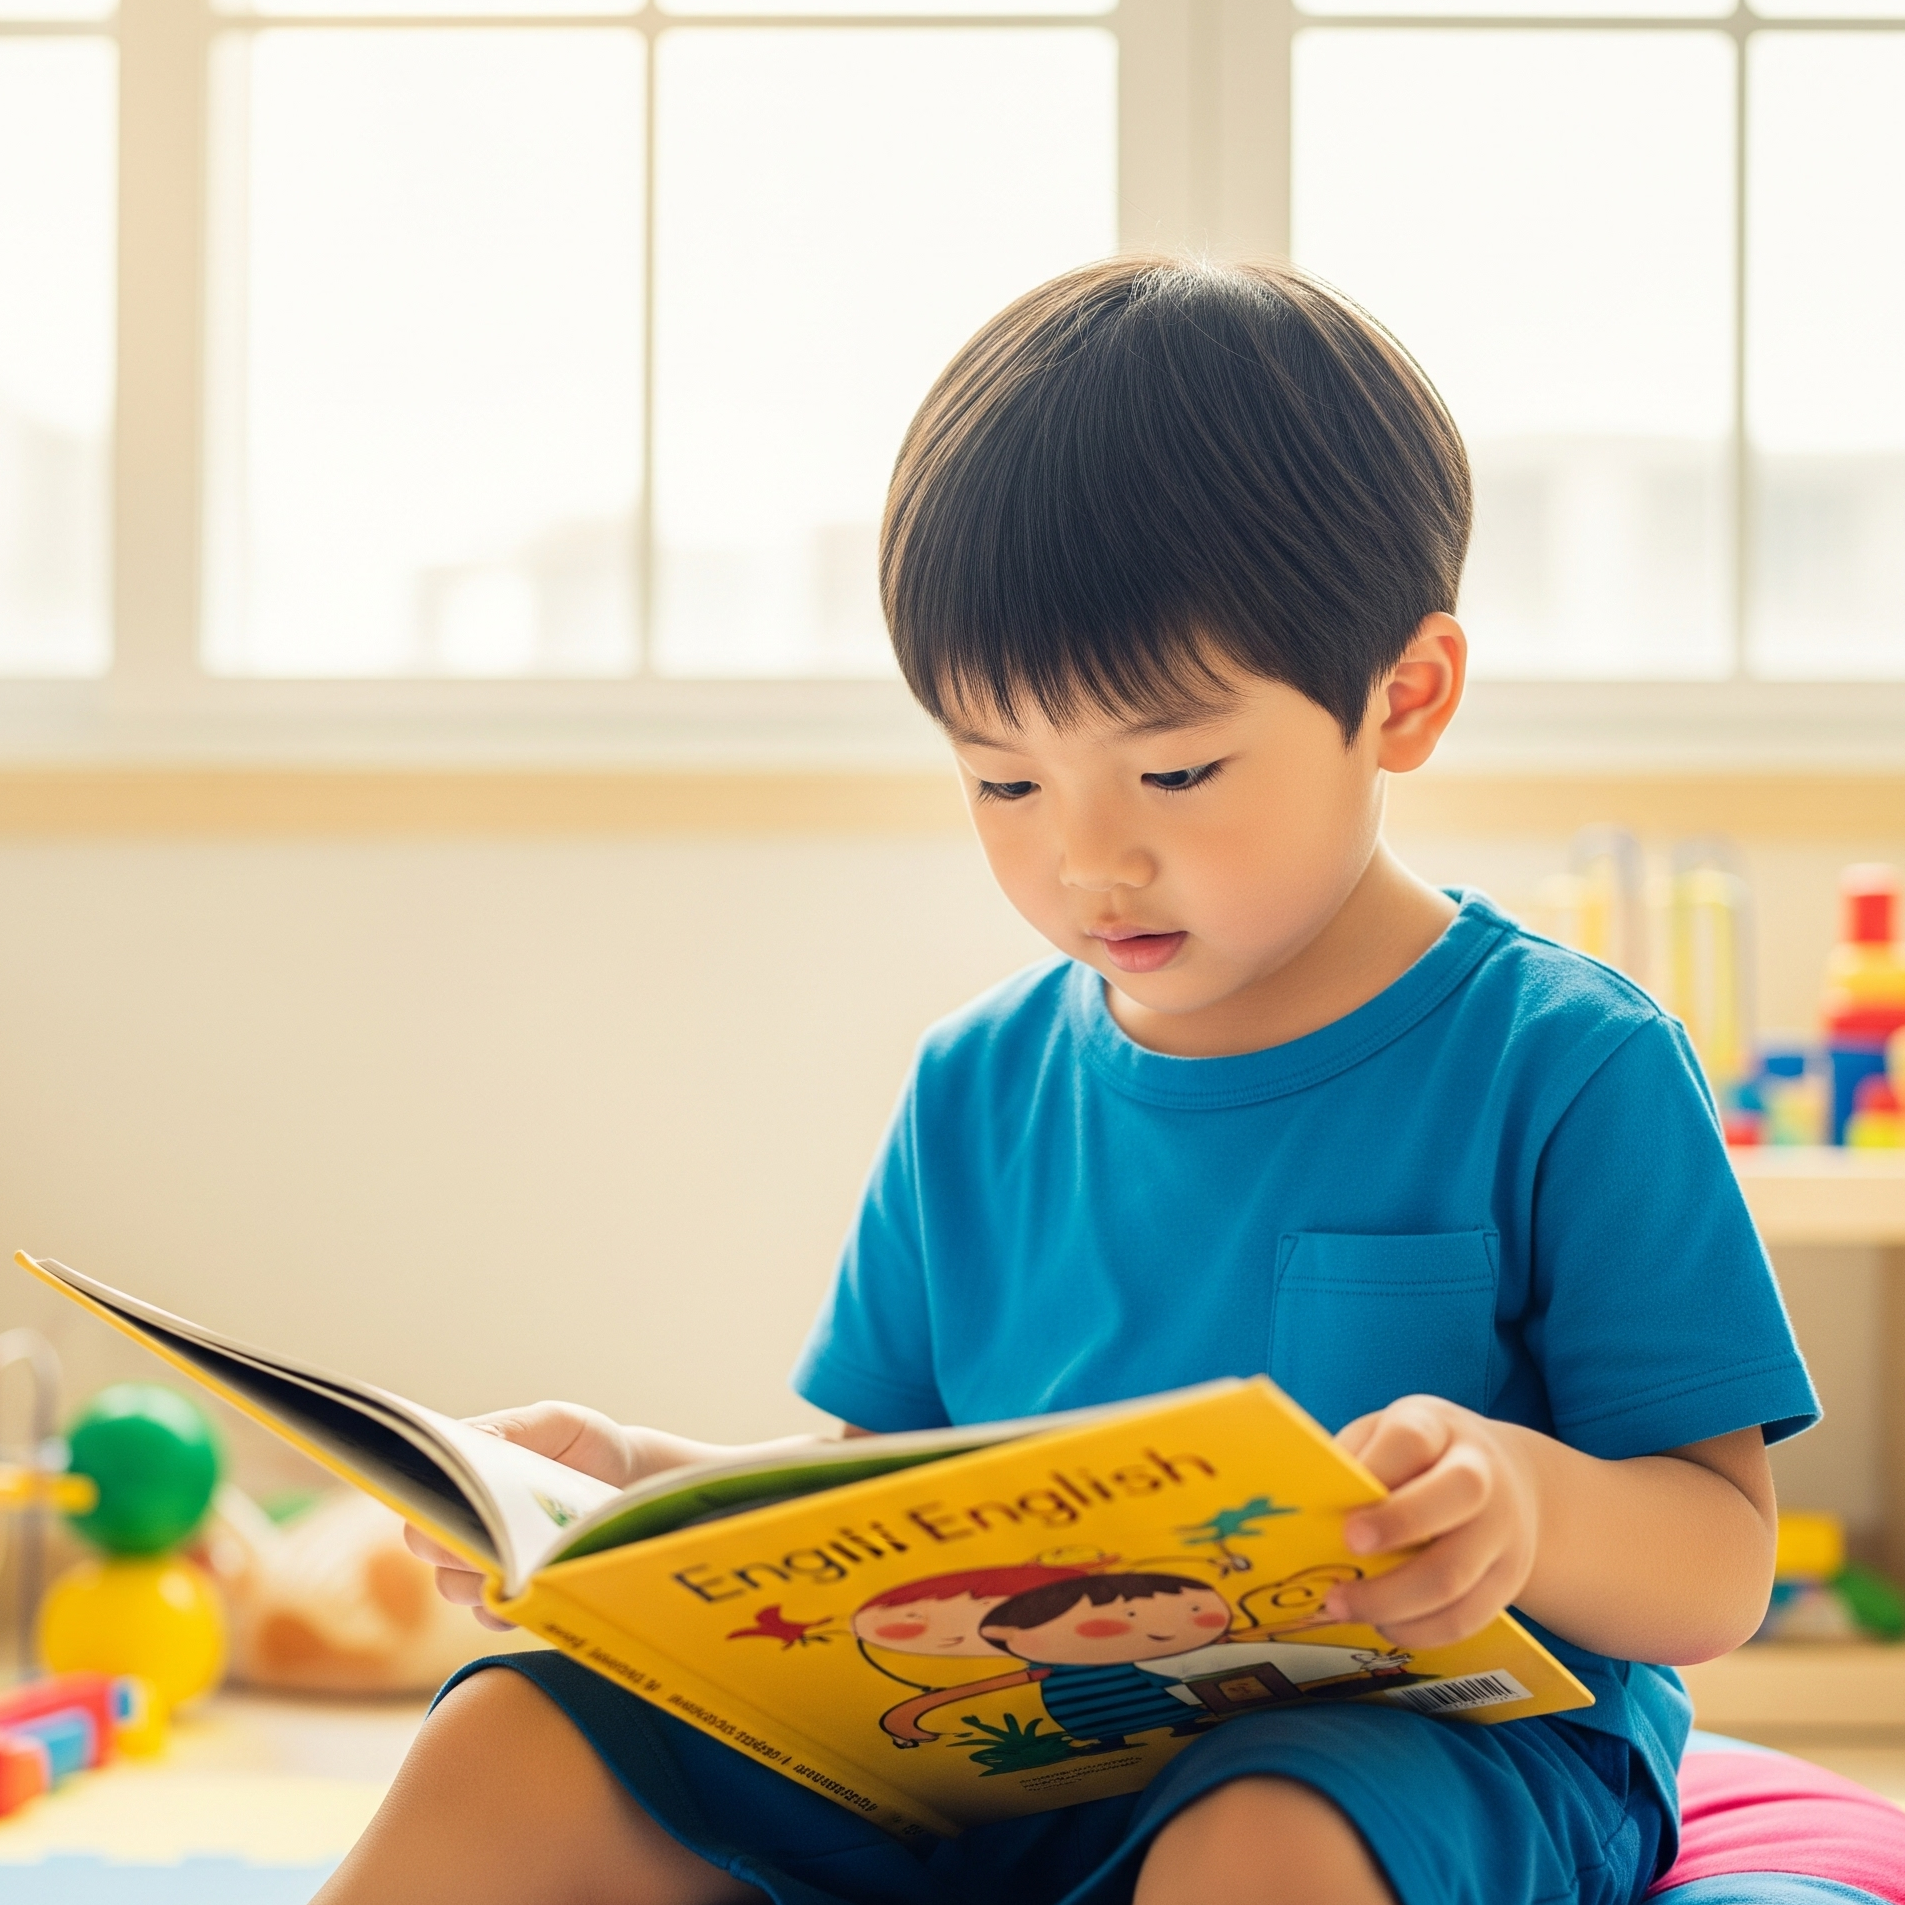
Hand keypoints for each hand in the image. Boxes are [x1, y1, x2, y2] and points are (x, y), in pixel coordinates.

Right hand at [404, 1400, 644, 1630]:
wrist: (629, 1482)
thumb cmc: (584, 1444)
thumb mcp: (555, 1423)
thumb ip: (514, 1428)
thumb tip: (470, 1439)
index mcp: (461, 1471)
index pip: (416, 1489)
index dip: (422, 1499)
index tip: (447, 1501)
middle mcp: (461, 1519)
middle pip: (425, 1543)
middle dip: (451, 1544)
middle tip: (488, 1538)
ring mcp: (482, 1561)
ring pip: (452, 1584)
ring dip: (479, 1579)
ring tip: (519, 1564)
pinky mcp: (509, 1595)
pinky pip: (488, 1616)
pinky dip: (504, 1610)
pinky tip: (531, 1590)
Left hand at [1325, 1395, 1538, 1648]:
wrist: (1504, 1479)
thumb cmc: (1419, 1459)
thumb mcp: (1385, 1437)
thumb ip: (1353, 1462)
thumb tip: (1305, 1505)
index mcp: (1439, 1429)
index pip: (1412, 1441)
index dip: (1377, 1472)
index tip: (1344, 1517)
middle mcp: (1482, 1475)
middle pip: (1455, 1499)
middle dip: (1395, 1531)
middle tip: (1343, 1560)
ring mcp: (1502, 1530)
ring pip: (1456, 1574)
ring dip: (1393, 1601)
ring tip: (1344, 1606)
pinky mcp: (1507, 1579)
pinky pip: (1467, 1616)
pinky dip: (1420, 1630)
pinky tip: (1384, 1626)